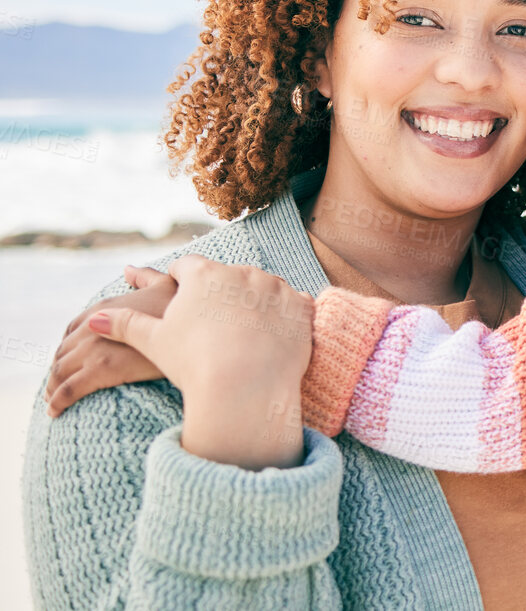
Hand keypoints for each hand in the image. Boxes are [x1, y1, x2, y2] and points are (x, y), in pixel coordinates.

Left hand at [46, 264, 174, 416]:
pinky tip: (54, 411)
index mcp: (105, 307)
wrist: (200, 334)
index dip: (68, 347)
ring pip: (60, 371)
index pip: (73, 330)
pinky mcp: (100, 370)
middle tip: (57, 388)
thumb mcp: (167, 285)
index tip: (72, 362)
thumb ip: (145, 277)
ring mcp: (95, 347)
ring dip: (52, 388)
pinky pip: (68, 389)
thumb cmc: (188, 311)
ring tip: (52, 403)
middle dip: (57, 370)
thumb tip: (127, 269)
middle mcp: (93, 325)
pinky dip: (57, 401)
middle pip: (62, 352)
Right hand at [89, 255, 313, 469]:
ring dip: (254, 303)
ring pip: (262, 289)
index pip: (187, 266)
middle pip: (227, 277)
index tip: (179, 296)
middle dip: (220, 294)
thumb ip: (125, 324)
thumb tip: (93, 319)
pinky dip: (284, 319)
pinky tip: (273, 337)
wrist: (244, 388)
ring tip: (244, 332)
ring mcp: (276, 286)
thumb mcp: (154, 341)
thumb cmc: (193, 363)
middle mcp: (242, 271)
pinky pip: (293, 306)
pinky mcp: (302, 306)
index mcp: (204, 274)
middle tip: (214, 322)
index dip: (180, 281)